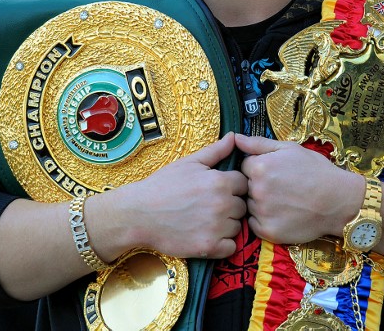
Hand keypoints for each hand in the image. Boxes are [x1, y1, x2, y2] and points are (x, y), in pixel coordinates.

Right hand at [92, 133, 246, 259]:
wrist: (139, 214)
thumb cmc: (162, 185)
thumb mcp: (189, 163)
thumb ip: (216, 151)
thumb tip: (234, 137)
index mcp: (220, 181)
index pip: (244, 184)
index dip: (233, 186)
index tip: (218, 190)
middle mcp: (222, 204)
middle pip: (243, 206)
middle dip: (230, 205)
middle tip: (209, 206)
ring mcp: (217, 227)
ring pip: (237, 226)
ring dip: (227, 225)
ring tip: (205, 220)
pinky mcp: (209, 247)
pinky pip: (231, 247)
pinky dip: (223, 244)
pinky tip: (207, 235)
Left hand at [234, 133, 362, 244]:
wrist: (338, 200)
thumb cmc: (316, 171)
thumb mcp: (290, 149)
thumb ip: (258, 143)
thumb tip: (235, 138)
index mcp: (259, 167)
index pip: (245, 167)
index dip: (259, 168)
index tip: (276, 172)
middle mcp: (256, 190)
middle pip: (246, 186)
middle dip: (259, 185)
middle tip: (282, 188)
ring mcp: (261, 212)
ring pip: (250, 206)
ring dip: (261, 203)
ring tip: (285, 201)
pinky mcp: (267, 231)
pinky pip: (255, 224)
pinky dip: (264, 220)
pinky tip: (282, 214)